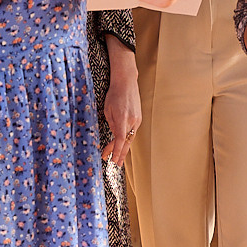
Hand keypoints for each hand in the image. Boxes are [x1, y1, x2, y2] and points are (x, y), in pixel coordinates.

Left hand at [101, 40, 141, 164]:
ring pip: (130, 137)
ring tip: (116, 157)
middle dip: (121, 154)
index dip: (116, 151)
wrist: (126, 82)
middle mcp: (132, 121)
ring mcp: (137, 120)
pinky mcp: (138, 118)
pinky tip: (121, 144)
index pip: (120, 139)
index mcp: (123, 119)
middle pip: (127, 142)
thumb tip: (114, 135)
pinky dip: (126, 138)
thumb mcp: (108, 109)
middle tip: (115, 164)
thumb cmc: (114, 94)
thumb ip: (111, 124)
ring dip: (123, 147)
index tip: (112, 159)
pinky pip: (132, 131)